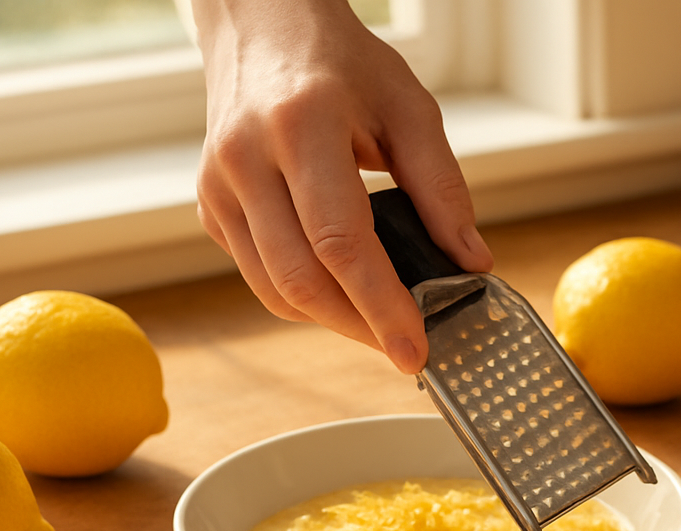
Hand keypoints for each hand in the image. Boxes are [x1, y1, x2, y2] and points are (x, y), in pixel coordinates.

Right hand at [191, 0, 491, 371]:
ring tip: (381, 323)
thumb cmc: (339, 63)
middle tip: (407, 347)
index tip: (414, 348)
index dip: (381, 306)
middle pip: (302, 280)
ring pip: (275, 291)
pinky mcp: (210, 207)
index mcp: (301, 128)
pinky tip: (344, 294)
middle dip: (360, 327)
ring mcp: (219, 187)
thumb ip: (442, 187)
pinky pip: (259, 276)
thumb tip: (471, 262)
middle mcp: (246, 161)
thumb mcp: (409, 108)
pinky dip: (305, 298)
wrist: (262, 27)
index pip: (341, 242)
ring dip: (333, 321)